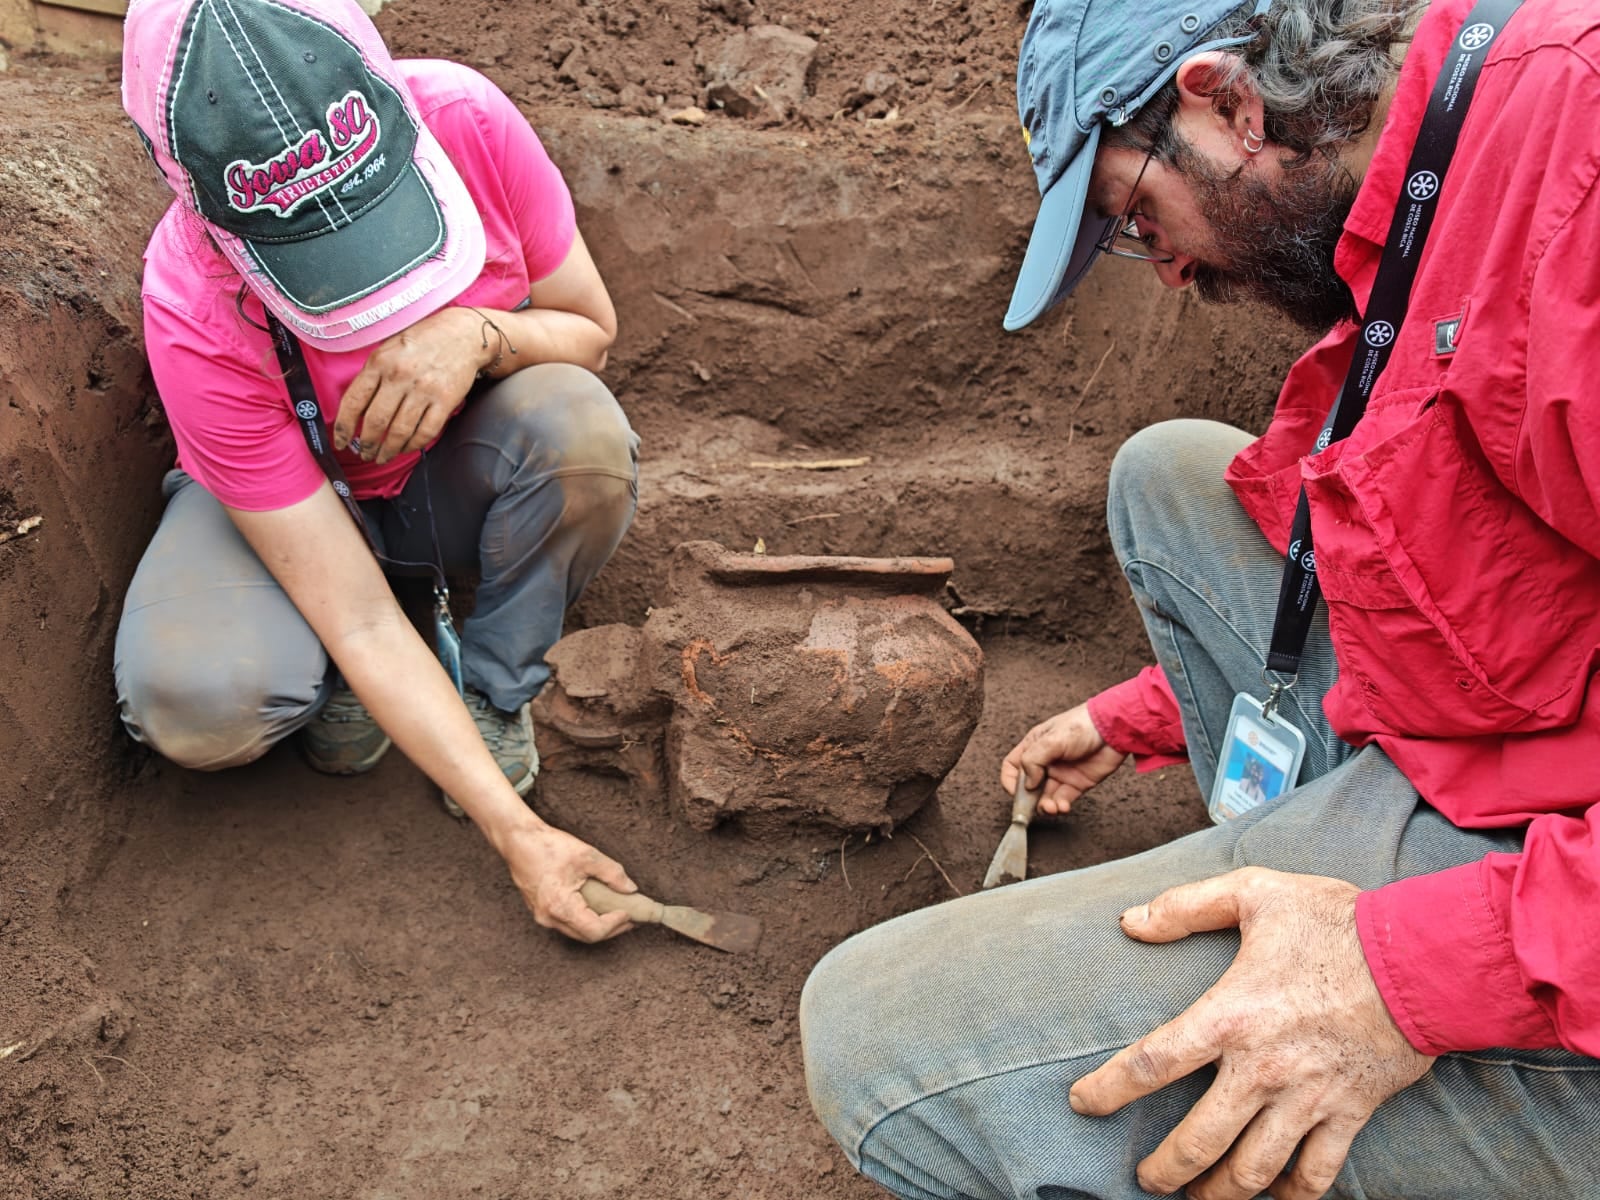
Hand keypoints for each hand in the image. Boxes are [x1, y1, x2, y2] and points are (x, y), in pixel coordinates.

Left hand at [334, 306, 489, 464]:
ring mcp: (424, 390)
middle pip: (376, 421)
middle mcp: (400, 376)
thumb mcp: (389, 348)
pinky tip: (405, 449)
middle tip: (364, 454)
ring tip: (382, 458)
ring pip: (399, 431)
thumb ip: (373, 374)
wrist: (463, 334)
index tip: (339, 442)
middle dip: (366, 444)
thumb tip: (356, 408)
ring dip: (388, 451)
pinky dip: (413, 445)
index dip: (343, 427)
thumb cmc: (423, 340)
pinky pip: (425, 432)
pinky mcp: (445, 401)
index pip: (354, 401)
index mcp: (380, 362)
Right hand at [499, 821, 638, 942]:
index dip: (616, 925)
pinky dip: (585, 919)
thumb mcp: (587, 856)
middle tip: (631, 917)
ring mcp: (542, 916)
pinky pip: (567, 923)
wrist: (518, 840)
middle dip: (611, 929)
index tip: (631, 912)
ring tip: (618, 912)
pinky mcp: (540, 911)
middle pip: (586, 936)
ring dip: (598, 925)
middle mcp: (549, 918)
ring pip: (576, 932)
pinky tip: (597, 907)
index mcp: (560, 906)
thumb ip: (612, 873)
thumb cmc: (549, 846)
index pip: (594, 931)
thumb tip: (631, 889)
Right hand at [1000, 703, 1126, 814]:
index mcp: (1034, 746)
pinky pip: (1063, 800)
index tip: (1017, 793)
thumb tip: (1027, 783)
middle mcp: (1045, 762)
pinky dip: (1060, 806)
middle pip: (1028, 786)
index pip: (1013, 766)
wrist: (1114, 729)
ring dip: (1045, 806)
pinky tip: (1062, 806)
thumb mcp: (1051, 739)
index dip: (1010, 781)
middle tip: (1031, 809)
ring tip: (1051, 808)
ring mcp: (1061, 774)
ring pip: (1045, 797)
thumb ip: (1033, 760)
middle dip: (1029, 800)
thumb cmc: (1082, 725)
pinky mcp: (1077, 784)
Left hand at [1070, 868, 1434, 1199]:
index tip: (1082, 1104)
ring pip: (1253, 1169)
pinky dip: (1293, 1195)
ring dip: (1220, 1192)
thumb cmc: (1337, 921)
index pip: (1150, 1063)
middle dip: (1164, 1169)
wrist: (1423, 957)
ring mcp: (1307, 1098)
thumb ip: (1186, 906)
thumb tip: (1129, 921)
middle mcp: (1262, 1068)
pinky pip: (1316, 1173)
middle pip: (1198, 1140)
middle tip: (1145, 1181)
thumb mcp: (1254, 892)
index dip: (1107, 1090)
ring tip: (1197, 1199)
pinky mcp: (1349, 1113)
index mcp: (1229, 1015)